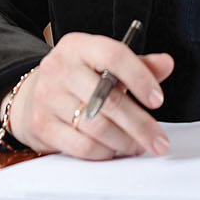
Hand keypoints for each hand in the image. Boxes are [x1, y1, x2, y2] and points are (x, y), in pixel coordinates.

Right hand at [5, 32, 174, 159]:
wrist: (33, 94)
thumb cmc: (77, 77)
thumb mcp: (104, 63)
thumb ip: (138, 64)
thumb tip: (166, 64)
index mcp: (79, 46)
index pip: (114, 56)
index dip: (140, 79)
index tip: (158, 100)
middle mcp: (60, 68)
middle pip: (108, 100)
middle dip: (140, 125)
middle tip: (158, 140)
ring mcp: (47, 97)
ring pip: (97, 128)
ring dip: (124, 142)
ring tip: (137, 145)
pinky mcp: (42, 125)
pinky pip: (82, 147)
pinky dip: (104, 153)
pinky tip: (114, 150)